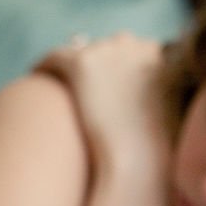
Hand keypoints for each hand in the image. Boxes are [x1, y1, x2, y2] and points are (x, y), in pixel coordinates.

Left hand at [34, 32, 169, 182]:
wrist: (140, 160)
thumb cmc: (157, 150)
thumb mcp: (170, 115)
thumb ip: (158, 95)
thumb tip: (138, 92)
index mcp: (164, 58)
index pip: (139, 50)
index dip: (123, 67)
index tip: (110, 83)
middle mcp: (138, 47)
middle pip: (111, 46)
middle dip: (100, 62)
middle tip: (84, 84)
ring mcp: (110, 52)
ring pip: (82, 49)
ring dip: (72, 64)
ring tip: (58, 83)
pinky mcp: (82, 63)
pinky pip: (56, 56)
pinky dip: (46, 66)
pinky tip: (36, 78)